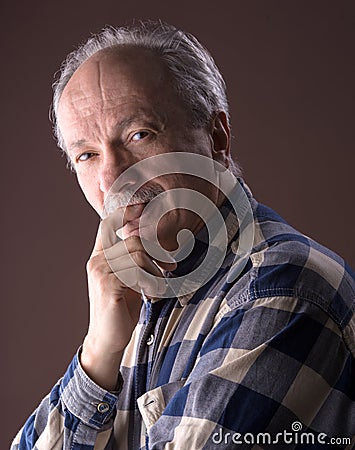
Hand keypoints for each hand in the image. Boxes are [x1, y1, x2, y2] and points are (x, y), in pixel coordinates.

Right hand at [81, 212, 175, 389]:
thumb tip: (157, 244)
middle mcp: (97, 260)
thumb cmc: (122, 309)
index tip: (143, 204)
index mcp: (100, 256)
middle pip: (134, 240)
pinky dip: (151, 281)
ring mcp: (100, 271)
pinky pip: (137, 271)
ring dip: (156, 270)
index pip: (108, 223)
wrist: (108, 339)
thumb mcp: (129, 280)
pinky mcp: (108, 284)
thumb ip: (135, 260)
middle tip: (172, 266)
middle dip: (158, 251)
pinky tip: (151, 294)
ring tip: (158, 285)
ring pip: (138, 253)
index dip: (125, 211)